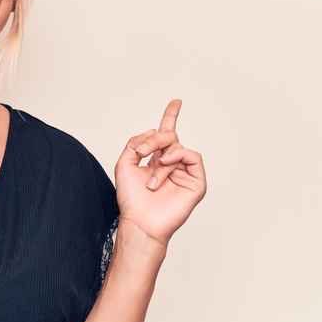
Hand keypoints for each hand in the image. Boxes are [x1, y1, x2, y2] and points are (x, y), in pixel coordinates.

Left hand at [114, 100, 205, 246]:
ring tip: (151, 176)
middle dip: (154, 139)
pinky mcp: (196, 182)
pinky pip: (192, 156)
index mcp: (156, 160)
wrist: (140, 220)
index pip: (166, 135)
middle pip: (169, 136)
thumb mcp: (124, 163)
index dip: (171, 116)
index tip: (176, 101)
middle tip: (140, 151)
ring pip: (178, 146)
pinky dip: (176, 157)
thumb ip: (135, 142)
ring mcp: (185, 172)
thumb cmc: (131, 198)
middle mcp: (172, 164)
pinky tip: (165, 166)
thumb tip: (152, 130)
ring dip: (160, 155)